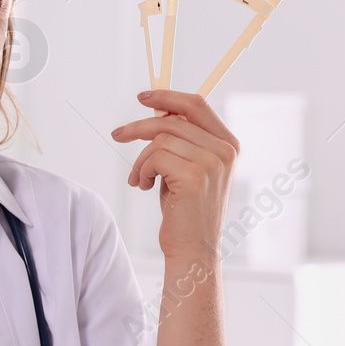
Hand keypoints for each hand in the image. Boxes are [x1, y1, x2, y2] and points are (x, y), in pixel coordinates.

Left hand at [110, 89, 237, 260]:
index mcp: (227, 144)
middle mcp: (224, 150)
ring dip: (142, 160)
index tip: (143, 97)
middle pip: (173, 119)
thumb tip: (156, 111)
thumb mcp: (188, 168)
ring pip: (160, 139)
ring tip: (141, 180)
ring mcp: (212, 162)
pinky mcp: (194, 175)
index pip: (197, 105)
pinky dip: (142, 171)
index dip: (168, 96)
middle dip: (139, 126)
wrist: (193, 249)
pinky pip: (154, 157)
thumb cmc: (186, 211)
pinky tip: (146, 187)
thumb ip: (181, 141)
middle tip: (117, 135)